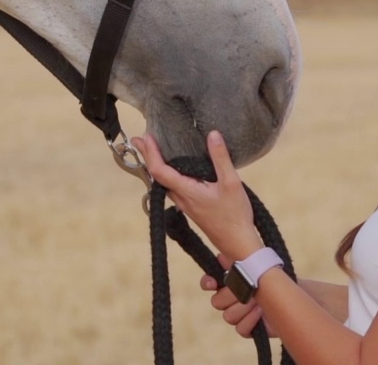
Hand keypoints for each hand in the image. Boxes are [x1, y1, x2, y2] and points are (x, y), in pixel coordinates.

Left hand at [133, 130, 263, 260]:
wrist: (237, 243)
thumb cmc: (235, 215)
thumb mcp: (231, 183)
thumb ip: (221, 158)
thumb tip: (212, 134)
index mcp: (186, 191)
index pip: (160, 171)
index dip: (151, 153)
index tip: (147, 137)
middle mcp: (180, 198)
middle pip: (156, 176)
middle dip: (147, 156)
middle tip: (139, 139)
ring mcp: (184, 204)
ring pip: (163, 183)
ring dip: (156, 165)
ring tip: (152, 149)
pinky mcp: (190, 207)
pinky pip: (172, 187)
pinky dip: (166, 174)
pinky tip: (174, 169)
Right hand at [201, 253, 275, 338]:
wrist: (293, 293)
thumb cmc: (274, 276)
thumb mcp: (257, 263)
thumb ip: (239, 259)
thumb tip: (222, 255)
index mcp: (229, 281)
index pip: (208, 283)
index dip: (207, 283)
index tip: (213, 282)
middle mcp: (230, 299)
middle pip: (217, 302)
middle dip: (233, 295)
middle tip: (250, 288)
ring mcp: (239, 315)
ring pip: (228, 316)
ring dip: (245, 307)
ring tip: (260, 300)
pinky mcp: (249, 329)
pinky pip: (240, 329)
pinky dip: (251, 320)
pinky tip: (261, 312)